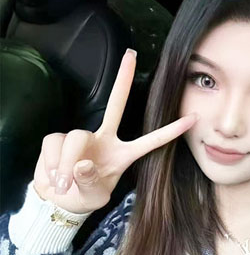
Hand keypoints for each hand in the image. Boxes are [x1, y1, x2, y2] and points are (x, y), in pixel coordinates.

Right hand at [33, 49, 197, 213]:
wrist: (57, 200)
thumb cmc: (84, 197)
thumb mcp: (93, 197)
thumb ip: (90, 182)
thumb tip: (82, 164)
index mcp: (123, 155)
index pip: (151, 141)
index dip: (171, 131)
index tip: (193, 118)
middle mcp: (105, 140)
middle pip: (115, 105)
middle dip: (123, 79)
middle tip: (131, 54)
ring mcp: (82, 137)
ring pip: (75, 138)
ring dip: (66, 165)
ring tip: (64, 184)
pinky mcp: (59, 138)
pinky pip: (54, 145)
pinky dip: (51, 164)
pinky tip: (54, 176)